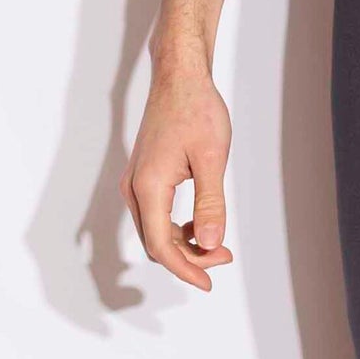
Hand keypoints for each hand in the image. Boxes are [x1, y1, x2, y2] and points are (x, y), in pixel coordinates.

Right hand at [121, 65, 235, 290]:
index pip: (161, 246)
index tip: (209, 281)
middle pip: (156, 242)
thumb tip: (211, 244)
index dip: (185, 269)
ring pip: (155, 230)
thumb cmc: (197, 110)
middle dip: (188, 257)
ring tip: (217, 243)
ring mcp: (137, 181)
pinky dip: (177, 227)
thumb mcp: (212, 158)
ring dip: (183, 244)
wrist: (180, 76)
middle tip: (224, 257)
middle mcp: (135, 188)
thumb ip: (210, 203)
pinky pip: (156, 214)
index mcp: (148, 186)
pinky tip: (201, 223)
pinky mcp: (144, 175)